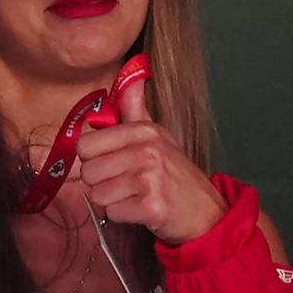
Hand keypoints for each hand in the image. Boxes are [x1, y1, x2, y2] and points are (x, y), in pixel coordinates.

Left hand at [73, 75, 226, 243]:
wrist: (206, 212)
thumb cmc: (175, 176)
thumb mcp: (158, 137)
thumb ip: (136, 109)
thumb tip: (131, 76)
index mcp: (144, 131)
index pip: (86, 144)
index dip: (93, 159)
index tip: (111, 163)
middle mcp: (147, 150)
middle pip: (88, 171)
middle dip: (100, 184)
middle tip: (123, 185)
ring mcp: (151, 178)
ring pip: (98, 194)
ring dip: (111, 201)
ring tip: (133, 197)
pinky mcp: (152, 206)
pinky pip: (112, 213)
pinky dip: (122, 217)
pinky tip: (140, 210)